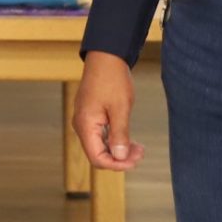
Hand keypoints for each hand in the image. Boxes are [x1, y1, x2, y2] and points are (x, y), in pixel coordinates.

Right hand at [72, 51, 144, 171]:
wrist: (106, 56)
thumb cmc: (112, 79)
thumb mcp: (121, 108)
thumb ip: (120, 135)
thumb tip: (120, 157)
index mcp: (85, 125)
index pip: (97, 158)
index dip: (117, 165)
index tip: (135, 161)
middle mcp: (81, 125)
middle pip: (97, 154)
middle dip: (119, 158)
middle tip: (140, 153)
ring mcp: (84, 120)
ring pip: (99, 146)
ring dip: (118, 150)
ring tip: (138, 148)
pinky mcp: (90, 115)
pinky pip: (100, 136)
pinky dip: (114, 140)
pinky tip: (128, 139)